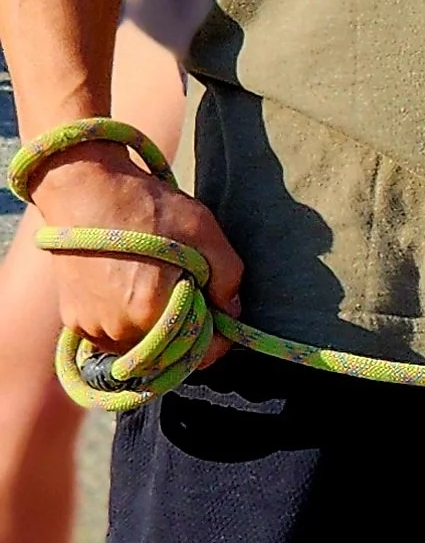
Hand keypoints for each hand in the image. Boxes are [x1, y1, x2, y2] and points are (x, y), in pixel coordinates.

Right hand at [29, 150, 242, 368]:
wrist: (85, 188)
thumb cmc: (147, 205)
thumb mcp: (204, 232)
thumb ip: (229, 278)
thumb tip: (231, 312)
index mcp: (151, 313)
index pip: (198, 353)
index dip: (217, 336)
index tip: (219, 312)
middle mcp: (118, 330)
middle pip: (169, 354)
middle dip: (185, 331)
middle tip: (187, 294)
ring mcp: (92, 328)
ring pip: (139, 348)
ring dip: (154, 330)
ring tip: (157, 289)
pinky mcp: (75, 321)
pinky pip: (112, 337)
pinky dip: (127, 323)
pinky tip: (131, 291)